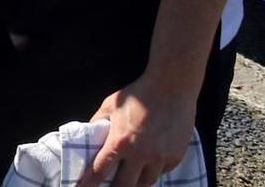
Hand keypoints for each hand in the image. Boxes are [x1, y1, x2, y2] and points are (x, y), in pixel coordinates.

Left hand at [76, 77, 198, 186]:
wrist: (171, 86)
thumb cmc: (138, 94)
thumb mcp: (110, 105)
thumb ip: (98, 123)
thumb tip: (91, 137)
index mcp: (120, 142)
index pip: (100, 171)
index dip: (88, 184)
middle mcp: (140, 155)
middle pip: (125, 185)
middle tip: (109, 186)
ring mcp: (160, 157)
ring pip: (146, 182)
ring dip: (136, 182)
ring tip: (129, 179)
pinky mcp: (176, 156)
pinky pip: (162, 171)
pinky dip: (154, 171)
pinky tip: (149, 165)